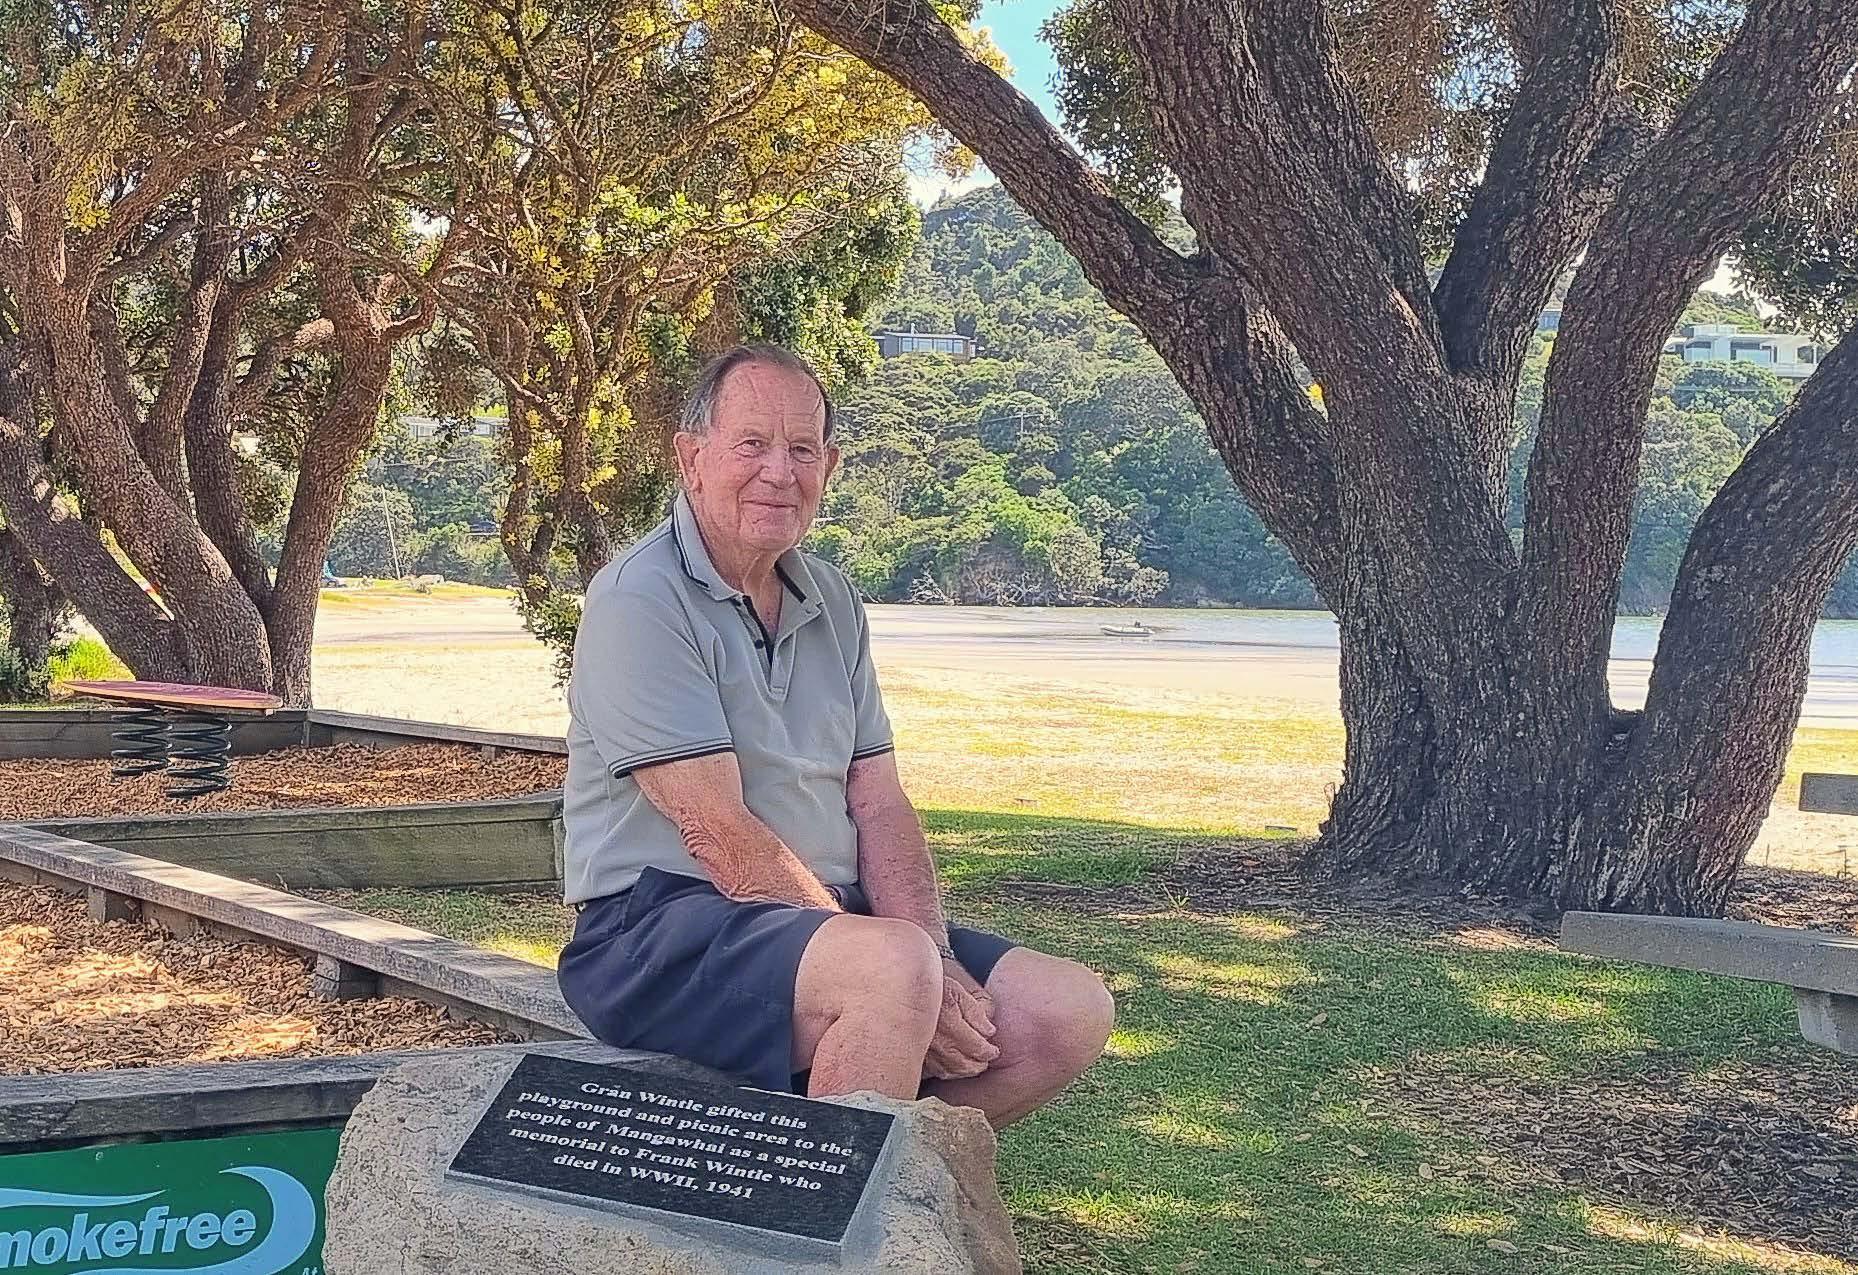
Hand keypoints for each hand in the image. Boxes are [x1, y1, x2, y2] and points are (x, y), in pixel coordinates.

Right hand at [923, 958, 998, 1080]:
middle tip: (985, 1059)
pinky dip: (947, 1071)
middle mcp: (937, 1042)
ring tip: (972, 1064)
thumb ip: (975, 1011)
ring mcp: (925, 1052)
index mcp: (951, 1025)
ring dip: (965, 1070)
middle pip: (965, 1064)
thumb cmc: (930, 988)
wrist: (900, 990)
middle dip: (979, 1064)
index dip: (989, 1051)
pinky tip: (952, 1065)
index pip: (977, 1048)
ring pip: (950, 1071)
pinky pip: (934, 1071)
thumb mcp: (956, 991)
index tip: (993, 1050)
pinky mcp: (915, 1055)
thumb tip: (989, 1031)